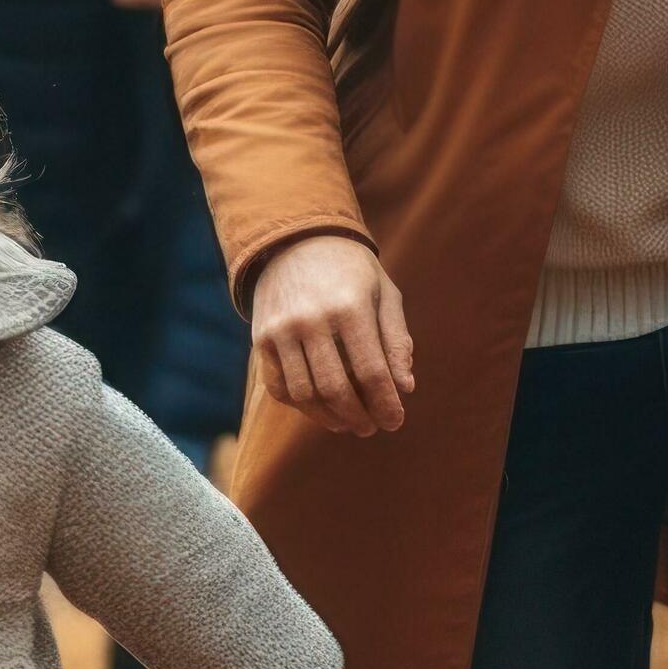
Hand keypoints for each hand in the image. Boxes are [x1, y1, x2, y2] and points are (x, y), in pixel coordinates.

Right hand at [250, 232, 414, 436]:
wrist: (294, 241)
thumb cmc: (351, 271)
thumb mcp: (384, 293)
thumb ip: (396, 339)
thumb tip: (405, 387)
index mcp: (350, 307)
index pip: (371, 372)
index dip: (386, 404)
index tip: (395, 422)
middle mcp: (312, 319)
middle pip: (336, 389)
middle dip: (359, 417)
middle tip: (372, 427)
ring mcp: (281, 330)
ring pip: (305, 394)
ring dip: (330, 418)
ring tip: (348, 423)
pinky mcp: (261, 339)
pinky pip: (279, 387)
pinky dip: (301, 406)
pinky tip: (320, 409)